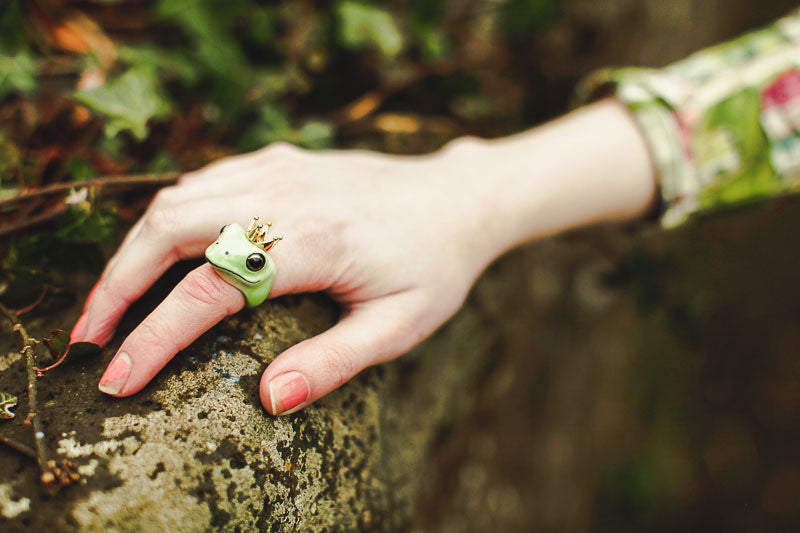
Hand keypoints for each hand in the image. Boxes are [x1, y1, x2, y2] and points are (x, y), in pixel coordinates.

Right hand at [72, 142, 496, 414]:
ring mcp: (277, 169)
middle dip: (116, 286)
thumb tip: (270, 399)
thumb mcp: (399, 326)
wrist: (458, 200)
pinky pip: (203, 184)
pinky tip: (162, 256)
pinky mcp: (277, 160)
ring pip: (176, 201)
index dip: (154, 337)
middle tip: (92, 340)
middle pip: (167, 229)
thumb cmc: (434, 267)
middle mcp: (285, 194)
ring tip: (114, 305)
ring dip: (134, 251)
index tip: (118, 379)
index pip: (207, 289)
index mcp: (313, 241)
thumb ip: (334, 362)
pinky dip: (168, 221)